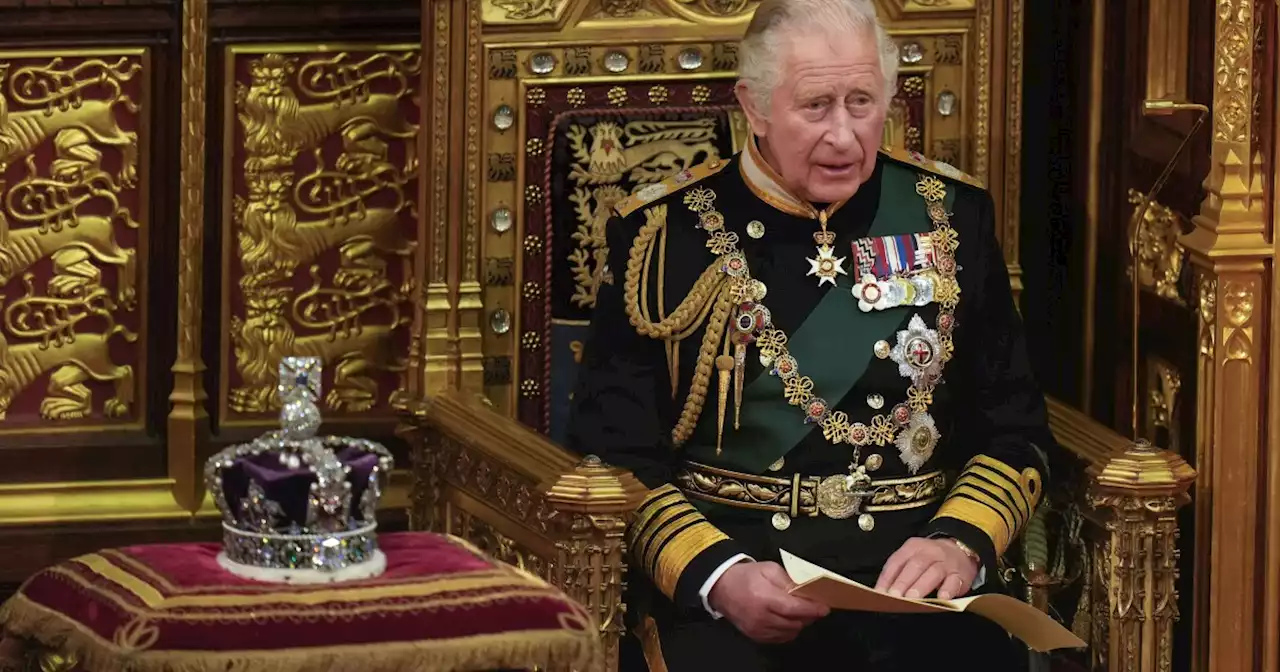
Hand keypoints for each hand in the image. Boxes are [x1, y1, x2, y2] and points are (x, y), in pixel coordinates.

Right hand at [707, 561, 829, 643]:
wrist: (722, 588)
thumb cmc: (747, 576)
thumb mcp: (769, 569)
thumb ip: (788, 580)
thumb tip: (807, 590)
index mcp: (763, 597)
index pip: (793, 608)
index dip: (811, 609)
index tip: (824, 608)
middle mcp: (760, 616)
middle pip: (794, 622)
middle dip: (808, 616)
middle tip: (814, 607)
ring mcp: (757, 629)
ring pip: (789, 632)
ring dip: (799, 623)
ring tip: (800, 612)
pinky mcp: (755, 636)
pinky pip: (780, 638)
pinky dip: (789, 630)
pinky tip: (789, 620)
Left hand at [875, 537, 979, 599]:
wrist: (961, 550)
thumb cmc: (930, 559)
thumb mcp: (913, 557)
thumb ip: (898, 571)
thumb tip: (882, 591)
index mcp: (913, 547)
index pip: (897, 561)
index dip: (887, 577)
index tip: (880, 592)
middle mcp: (930, 552)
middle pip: (915, 565)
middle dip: (903, 582)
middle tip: (895, 596)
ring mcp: (946, 563)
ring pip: (933, 572)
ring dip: (921, 586)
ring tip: (912, 598)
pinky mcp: (960, 574)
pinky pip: (954, 581)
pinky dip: (947, 590)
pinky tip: (941, 598)